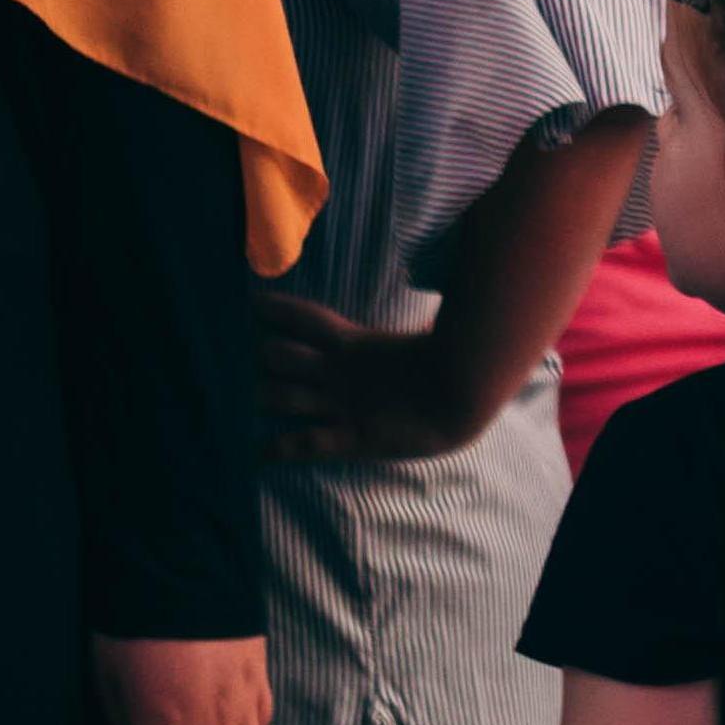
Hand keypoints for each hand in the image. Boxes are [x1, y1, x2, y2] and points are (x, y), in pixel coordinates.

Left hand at [255, 296, 461, 462]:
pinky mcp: (353, 437)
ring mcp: (343, 405)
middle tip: (253, 361)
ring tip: (250, 399)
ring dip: (264, 397)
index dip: (275, 309)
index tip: (252, 303)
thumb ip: (422, 310)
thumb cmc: (461, 357)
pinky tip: (258, 453)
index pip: (304, 317)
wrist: (473, 392)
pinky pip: (305, 443)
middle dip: (264, 358)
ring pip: (280, 397)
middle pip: (279, 356)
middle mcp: (340, 373)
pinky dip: (278, 449)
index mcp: (357, 342)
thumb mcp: (435, 328)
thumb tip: (436, 271)